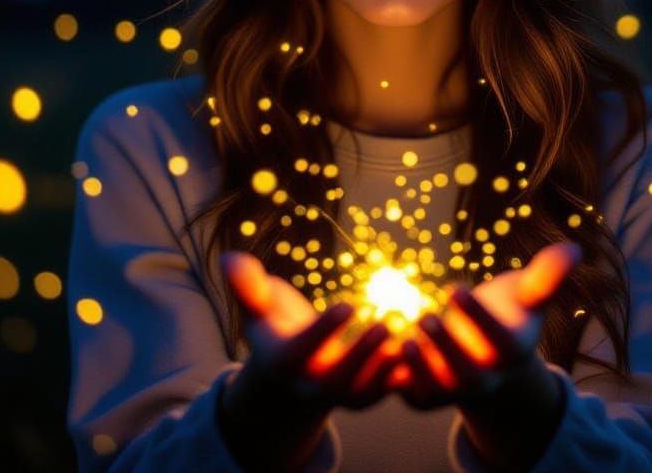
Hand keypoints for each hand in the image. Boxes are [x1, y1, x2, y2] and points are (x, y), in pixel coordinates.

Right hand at [217, 250, 402, 468]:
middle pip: (336, 379)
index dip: (325, 330)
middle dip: (361, 354)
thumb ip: (246, 285)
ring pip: (363, 393)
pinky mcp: (363, 395)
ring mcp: (337, 394)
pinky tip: (423, 348)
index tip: (348, 303)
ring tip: (407, 337)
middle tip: (385, 323)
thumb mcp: (256, 306)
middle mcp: (310, 384)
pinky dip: (404, 377)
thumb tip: (228, 257)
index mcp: (283, 361)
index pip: (303, 350)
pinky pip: (385, 392)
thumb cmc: (272, 327)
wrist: (286, 375)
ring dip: (386, 370)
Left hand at [394, 241, 581, 410]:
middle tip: (425, 316)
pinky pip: (410, 394)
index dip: (477, 317)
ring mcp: (455, 391)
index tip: (455, 286)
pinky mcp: (426, 395)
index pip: (499, 341)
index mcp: (511, 351)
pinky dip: (395, 380)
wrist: (492, 362)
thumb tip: (574, 249)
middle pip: (469, 375)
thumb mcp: (529, 296)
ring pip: (437, 390)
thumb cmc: (511, 317)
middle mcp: (486, 378)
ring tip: (402, 339)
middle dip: (447, 348)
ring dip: (420, 369)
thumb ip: (547, 276)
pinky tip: (380, 350)